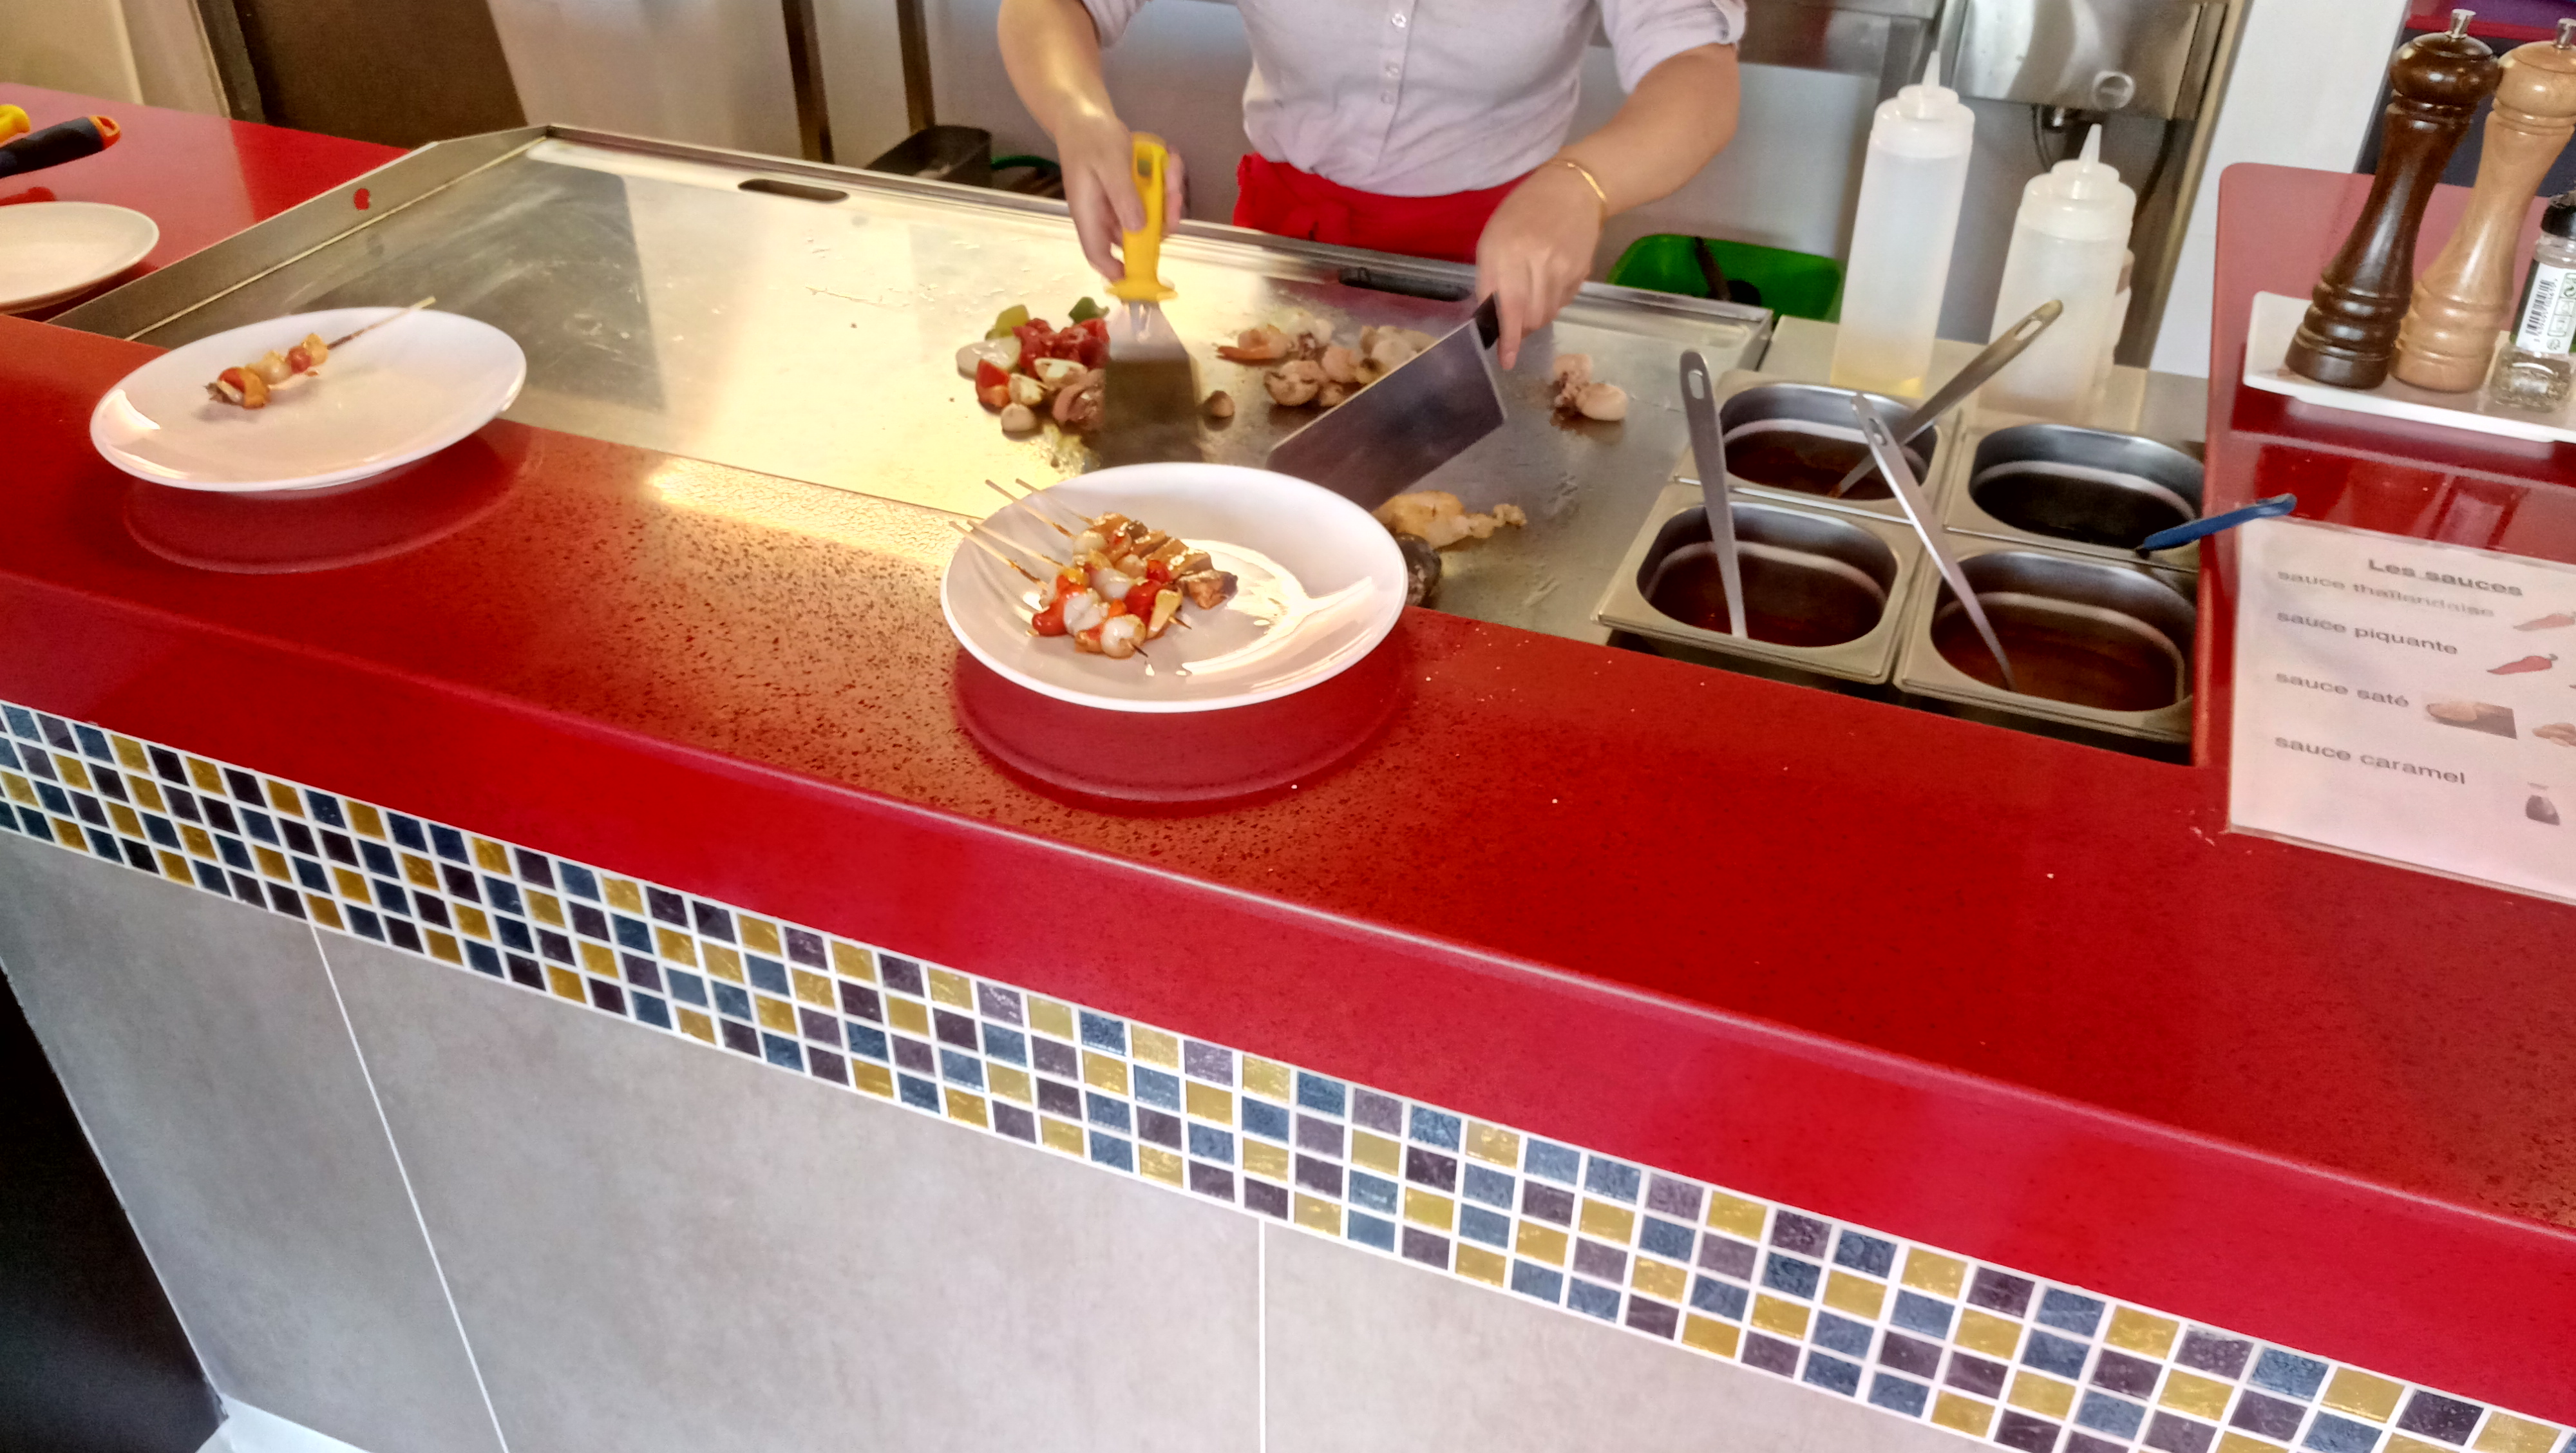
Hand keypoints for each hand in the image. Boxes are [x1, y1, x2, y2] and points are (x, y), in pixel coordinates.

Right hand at [1054, 112, 1187, 283]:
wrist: (1085, 115)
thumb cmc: (1091, 137)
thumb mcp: (1109, 163)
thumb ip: (1123, 196)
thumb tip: (1138, 229)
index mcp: (1090, 214)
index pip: (1098, 254)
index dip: (1117, 271)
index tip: (1142, 274)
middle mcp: (1104, 216)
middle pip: (1135, 237)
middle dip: (1161, 220)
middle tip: (1174, 191)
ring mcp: (1118, 205)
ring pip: (1149, 217)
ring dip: (1167, 197)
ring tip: (1172, 165)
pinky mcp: (1130, 193)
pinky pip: (1152, 199)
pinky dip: (1165, 183)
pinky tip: (1169, 159)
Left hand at [1473, 163, 1603, 370]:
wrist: (1573, 189)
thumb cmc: (1523, 210)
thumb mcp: (1493, 238)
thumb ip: (1490, 277)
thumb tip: (1492, 316)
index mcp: (1506, 253)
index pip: (1507, 307)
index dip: (1508, 338)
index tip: (1506, 360)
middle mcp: (1536, 264)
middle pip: (1530, 318)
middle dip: (1520, 329)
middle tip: (1514, 322)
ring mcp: (1562, 269)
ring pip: (1547, 315)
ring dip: (1535, 317)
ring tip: (1531, 297)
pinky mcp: (1580, 273)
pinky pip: (1563, 303)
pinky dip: (1552, 303)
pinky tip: (1549, 282)